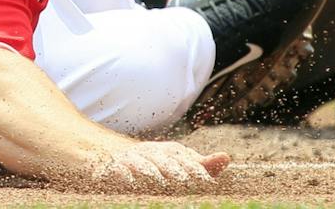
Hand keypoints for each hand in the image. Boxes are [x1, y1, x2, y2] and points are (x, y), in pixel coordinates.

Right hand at [88, 141, 228, 190]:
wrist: (108, 155)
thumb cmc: (149, 163)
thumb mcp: (174, 162)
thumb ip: (199, 164)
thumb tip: (226, 157)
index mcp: (165, 151)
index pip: (181, 156)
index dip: (193, 167)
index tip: (206, 181)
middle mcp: (147, 152)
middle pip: (162, 159)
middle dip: (174, 169)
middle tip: (185, 182)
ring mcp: (128, 159)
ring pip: (140, 163)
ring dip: (149, 171)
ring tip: (159, 182)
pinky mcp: (110, 166)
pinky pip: (115, 169)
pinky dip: (122, 174)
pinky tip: (130, 183)